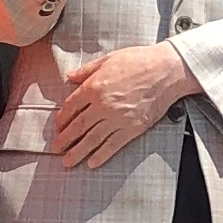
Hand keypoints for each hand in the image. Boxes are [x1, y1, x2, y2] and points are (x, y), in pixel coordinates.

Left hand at [48, 40, 195, 168]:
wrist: (166, 70)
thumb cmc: (139, 61)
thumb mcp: (108, 59)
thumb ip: (87, 70)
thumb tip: (70, 76)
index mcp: (93, 87)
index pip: (71, 107)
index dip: (62, 119)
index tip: (58, 126)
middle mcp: (102, 105)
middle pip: (78, 126)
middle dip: (64, 139)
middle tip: (56, 149)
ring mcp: (117, 118)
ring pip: (92, 139)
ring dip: (78, 152)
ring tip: (68, 161)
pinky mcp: (132, 128)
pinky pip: (113, 145)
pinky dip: (101, 155)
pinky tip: (92, 162)